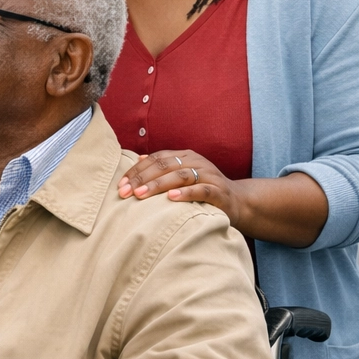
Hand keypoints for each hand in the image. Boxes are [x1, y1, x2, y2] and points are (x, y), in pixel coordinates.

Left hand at [120, 149, 244, 215]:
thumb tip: (138, 160)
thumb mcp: (182, 176)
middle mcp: (196, 162)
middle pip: (165, 166)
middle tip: (125, 192)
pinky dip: (185, 193)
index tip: (121, 185)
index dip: (137, 171)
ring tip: (140, 195)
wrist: (237, 202)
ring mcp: (209, 175)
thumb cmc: (203, 190)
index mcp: (185, 156)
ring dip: (158, 185)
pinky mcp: (219, 191)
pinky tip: (171, 198)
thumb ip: (163, 168)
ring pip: (180, 176)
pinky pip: (201, 190)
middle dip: (142, 179)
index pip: (156, 159)